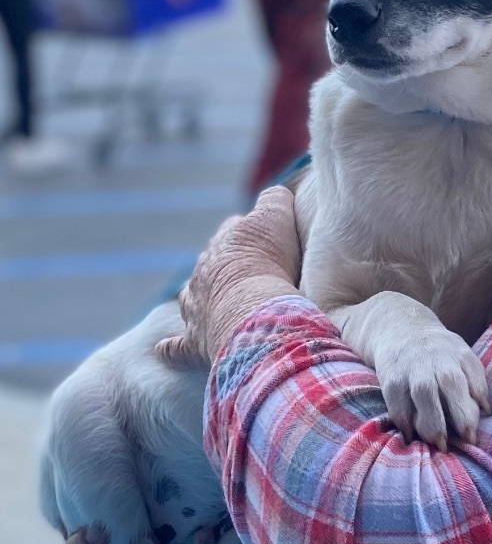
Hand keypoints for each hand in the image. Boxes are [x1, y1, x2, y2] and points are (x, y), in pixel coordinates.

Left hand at [157, 187, 301, 367]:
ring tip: (213, 305)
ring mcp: (196, 309)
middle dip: (226, 267)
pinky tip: (163, 350)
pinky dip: (171, 347)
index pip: (233, 230)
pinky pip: (177, 346)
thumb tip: (274, 194)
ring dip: (199, 300)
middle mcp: (203, 274)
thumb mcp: (276, 218)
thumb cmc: (268, 263)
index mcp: (223, 244)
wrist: (253, 310)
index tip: (265, 240)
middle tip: (249, 275)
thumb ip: (274, 200)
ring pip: (191, 298)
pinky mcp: (195, 342)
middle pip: (212, 264)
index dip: (249, 233)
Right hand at [378, 321, 488, 449]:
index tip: (471, 437)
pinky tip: (412, 437)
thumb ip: (476, 383)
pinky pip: (398, 406)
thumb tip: (486, 411)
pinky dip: (405, 424)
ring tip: (437, 443)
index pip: (470, 384)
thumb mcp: (464, 357)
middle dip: (456, 416)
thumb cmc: (440, 353)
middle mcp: (436, 361)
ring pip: (423, 396)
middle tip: (456, 443)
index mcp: (459, 358)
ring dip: (430, 424)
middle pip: (449, 385)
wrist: (400, 329)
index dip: (470, 413)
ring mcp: (412, 369)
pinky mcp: (391, 380)